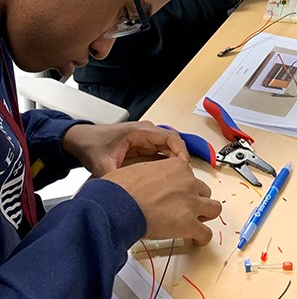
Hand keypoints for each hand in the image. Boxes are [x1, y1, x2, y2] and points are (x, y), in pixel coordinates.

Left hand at [62, 121, 189, 176]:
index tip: (185, 168)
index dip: (181, 152)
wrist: (80, 140)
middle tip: (184, 179)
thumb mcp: (102, 165)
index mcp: (141, 131)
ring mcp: (145, 139)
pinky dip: (166, 164)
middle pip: (173, 143)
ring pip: (168, 149)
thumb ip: (115, 179)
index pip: (170, 137)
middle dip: (181, 160)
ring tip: (178, 181)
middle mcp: (146, 132)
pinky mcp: (142, 146)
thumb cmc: (91, 144)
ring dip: (174, 163)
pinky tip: (167, 179)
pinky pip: (160, 154)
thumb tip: (124, 195)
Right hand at [103, 157, 221, 244]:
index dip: (183, 186)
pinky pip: (206, 233)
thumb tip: (138, 182)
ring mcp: (191, 202)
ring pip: (214, 209)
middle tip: (186, 208)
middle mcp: (188, 182)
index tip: (177, 193)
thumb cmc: (122, 188)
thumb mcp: (137, 169)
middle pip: (204, 190)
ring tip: (197, 222)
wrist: (119, 203)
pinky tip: (196, 240)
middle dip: (197, 199)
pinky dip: (202, 238)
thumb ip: (147, 174)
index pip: (189, 174)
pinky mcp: (189, 224)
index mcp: (176, 166)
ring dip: (206, 216)